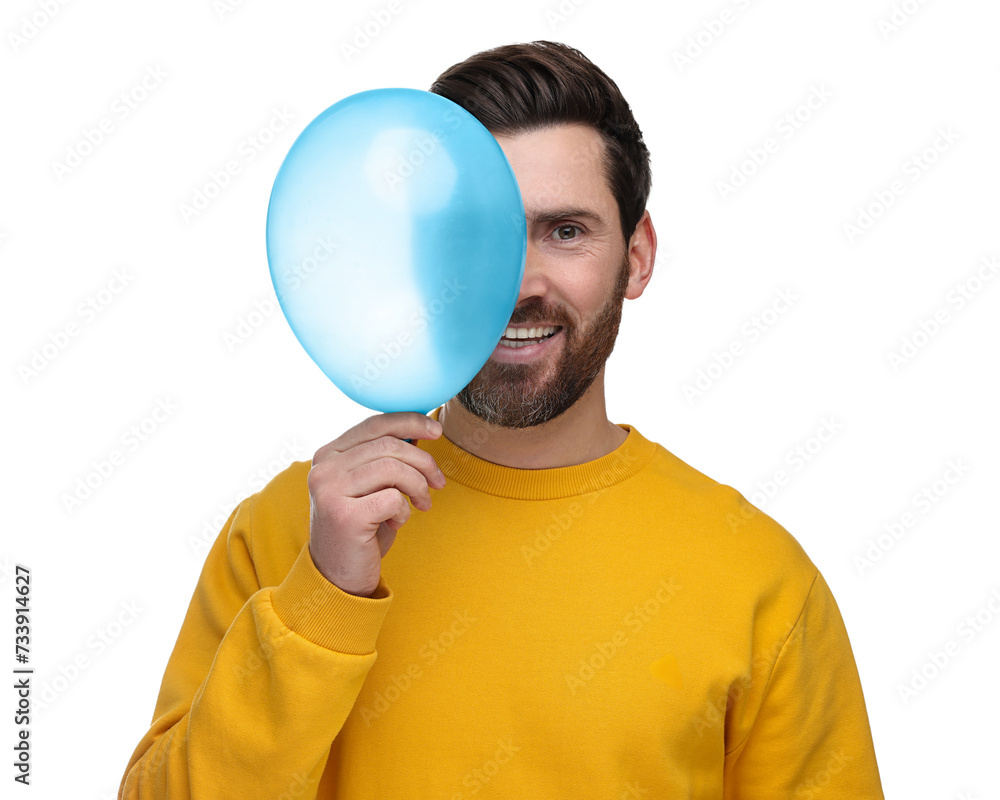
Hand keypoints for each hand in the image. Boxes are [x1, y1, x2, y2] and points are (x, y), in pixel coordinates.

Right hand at [307, 412, 445, 596]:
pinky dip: (404, 510)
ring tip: (422, 504)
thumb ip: (385, 458)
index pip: (374, 424)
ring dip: (418, 486)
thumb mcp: (371, 486)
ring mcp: (329, 491)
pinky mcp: (344, 516)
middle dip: (423, 462)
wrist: (338, 577)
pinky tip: (397, 522)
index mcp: (328, 454)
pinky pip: (392, 498)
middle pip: (389, 445)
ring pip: (393, 468)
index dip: (410, 421)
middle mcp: (323, 468)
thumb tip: (420, 430)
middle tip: (438, 482)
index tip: (436, 430)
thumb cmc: (362, 529)